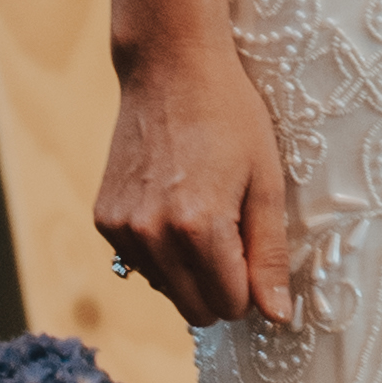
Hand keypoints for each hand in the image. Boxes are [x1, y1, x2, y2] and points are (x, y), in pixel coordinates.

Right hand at [97, 36, 300, 333]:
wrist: (169, 66)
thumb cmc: (230, 117)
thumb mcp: (266, 182)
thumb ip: (269, 255)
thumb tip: (278, 316)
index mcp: (198, 227)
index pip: (231, 305)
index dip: (251, 287)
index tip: (255, 251)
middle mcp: (152, 235)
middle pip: (195, 310)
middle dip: (221, 288)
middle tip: (233, 236)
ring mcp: (121, 229)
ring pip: (166, 291)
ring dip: (189, 271)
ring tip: (201, 212)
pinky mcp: (104, 219)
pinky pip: (140, 265)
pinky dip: (161, 251)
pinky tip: (172, 204)